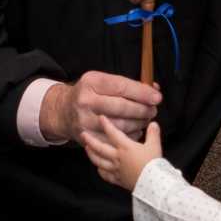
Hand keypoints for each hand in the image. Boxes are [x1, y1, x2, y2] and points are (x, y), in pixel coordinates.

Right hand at [40, 70, 160, 144]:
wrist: (63, 111)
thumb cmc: (89, 94)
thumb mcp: (101, 81)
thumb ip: (125, 84)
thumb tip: (153, 89)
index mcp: (91, 82)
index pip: (121, 86)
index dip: (142, 93)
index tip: (156, 97)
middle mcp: (86, 101)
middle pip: (122, 107)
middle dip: (143, 109)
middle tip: (153, 110)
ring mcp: (85, 120)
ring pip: (121, 125)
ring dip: (138, 123)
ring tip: (145, 119)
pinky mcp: (87, 137)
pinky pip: (115, 139)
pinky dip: (130, 135)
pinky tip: (135, 130)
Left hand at [81, 119, 162, 190]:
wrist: (153, 183)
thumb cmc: (153, 164)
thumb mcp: (155, 146)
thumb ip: (153, 134)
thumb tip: (153, 124)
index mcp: (125, 147)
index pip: (113, 133)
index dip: (106, 124)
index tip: (100, 118)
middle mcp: (117, 157)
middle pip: (100, 148)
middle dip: (90, 140)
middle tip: (83, 134)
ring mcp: (116, 169)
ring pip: (99, 161)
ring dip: (92, 154)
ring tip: (87, 149)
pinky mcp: (118, 179)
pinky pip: (106, 175)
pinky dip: (101, 171)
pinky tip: (99, 169)